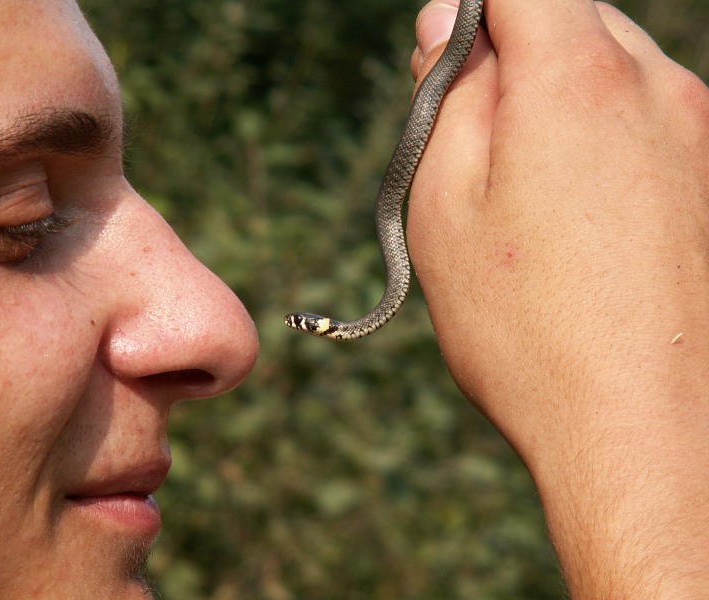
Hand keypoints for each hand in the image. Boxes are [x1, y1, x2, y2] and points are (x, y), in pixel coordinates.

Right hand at [409, 1, 708, 595]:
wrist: (639, 428)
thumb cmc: (522, 325)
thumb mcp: (442, 203)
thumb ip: (444, 96)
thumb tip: (446, 28)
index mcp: (575, 79)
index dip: (470, 7)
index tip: (444, 54)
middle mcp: (655, 86)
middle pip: (569, 17)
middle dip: (512, 56)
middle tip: (474, 140)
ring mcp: (700, 131)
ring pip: (611, 70)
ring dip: (558, 103)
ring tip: (528, 198)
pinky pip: (647, 119)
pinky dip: (602, 139)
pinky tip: (577, 222)